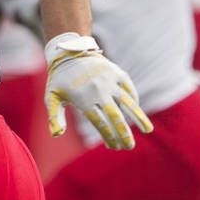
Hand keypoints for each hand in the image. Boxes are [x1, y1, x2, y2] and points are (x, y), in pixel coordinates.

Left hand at [44, 33, 152, 149]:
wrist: (70, 52)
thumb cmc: (60, 79)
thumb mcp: (51, 97)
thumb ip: (54, 116)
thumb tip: (56, 134)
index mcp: (84, 100)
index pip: (100, 123)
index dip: (108, 137)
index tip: (114, 147)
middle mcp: (99, 91)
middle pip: (115, 117)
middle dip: (124, 133)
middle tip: (130, 146)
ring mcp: (110, 81)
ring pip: (127, 102)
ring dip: (139, 117)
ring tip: (148, 130)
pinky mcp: (117, 72)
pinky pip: (128, 89)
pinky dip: (133, 100)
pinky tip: (136, 110)